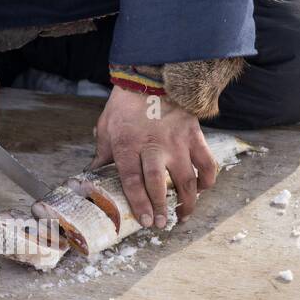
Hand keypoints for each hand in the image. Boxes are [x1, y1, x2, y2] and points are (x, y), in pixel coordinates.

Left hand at [92, 87, 216, 226]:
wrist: (153, 75)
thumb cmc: (126, 103)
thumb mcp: (106, 127)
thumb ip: (102, 154)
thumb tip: (92, 175)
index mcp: (128, 145)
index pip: (132, 181)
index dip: (139, 204)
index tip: (145, 220)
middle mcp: (154, 147)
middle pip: (158, 184)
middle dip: (161, 207)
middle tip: (162, 224)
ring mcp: (177, 143)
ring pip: (187, 179)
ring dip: (187, 201)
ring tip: (183, 215)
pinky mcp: (194, 136)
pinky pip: (206, 162)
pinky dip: (207, 179)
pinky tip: (203, 190)